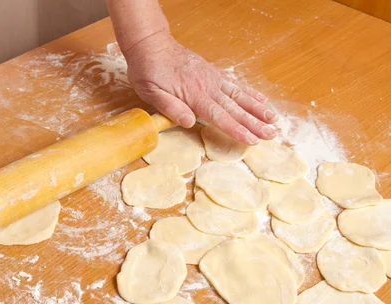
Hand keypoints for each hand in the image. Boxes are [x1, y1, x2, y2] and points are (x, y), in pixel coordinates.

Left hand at [124, 32, 277, 143]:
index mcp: (193, 95)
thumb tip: (189, 122)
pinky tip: (261, 100)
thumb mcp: (151, 92)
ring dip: (258, 109)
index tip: (252, 139)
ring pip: (240, 96)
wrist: (151, 45)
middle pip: (235, 108)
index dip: (237, 129)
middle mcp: (208, 86)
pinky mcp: (213, 73)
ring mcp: (213, 78)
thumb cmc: (148, 70)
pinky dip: (250, 93)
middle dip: (255, 123)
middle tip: (272, 135)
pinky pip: (235, 84)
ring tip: (274, 120)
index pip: (220, 116)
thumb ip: (170, 107)